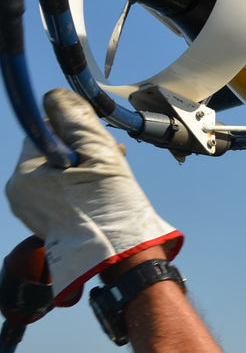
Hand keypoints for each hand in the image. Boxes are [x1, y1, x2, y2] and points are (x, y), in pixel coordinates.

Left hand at [5, 89, 181, 302]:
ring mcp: (30, 211)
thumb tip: (55, 96)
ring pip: (56, 173)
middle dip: (81, 150)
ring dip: (83, 169)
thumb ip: (75, 119)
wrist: (120, 256)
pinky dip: (79, 188)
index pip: (43, 132)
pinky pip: (58, 193)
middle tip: (112, 158)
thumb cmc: (111, 208)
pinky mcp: (45, 222)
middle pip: (50, 153)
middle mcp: (19, 193)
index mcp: (25, 174)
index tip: (98, 140)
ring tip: (111, 178)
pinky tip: (102, 193)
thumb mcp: (99, 153)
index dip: (73, 130)